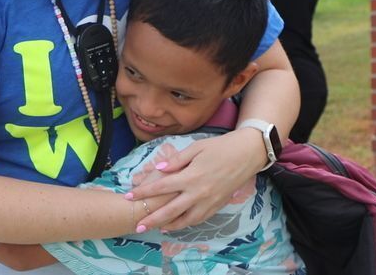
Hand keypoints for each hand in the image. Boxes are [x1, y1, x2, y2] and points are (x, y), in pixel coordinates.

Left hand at [126, 127, 265, 231]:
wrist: (247, 154)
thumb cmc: (221, 147)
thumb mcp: (196, 148)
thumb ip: (176, 161)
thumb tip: (158, 169)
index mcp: (191, 176)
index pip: (160, 187)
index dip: (143, 192)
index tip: (129, 196)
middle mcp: (198, 192)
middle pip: (169, 210)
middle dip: (152, 219)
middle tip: (137, 225)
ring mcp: (209, 201)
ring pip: (185, 220)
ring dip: (169, 225)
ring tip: (156, 228)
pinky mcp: (217, 205)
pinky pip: (199, 219)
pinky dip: (186, 223)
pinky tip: (177, 224)